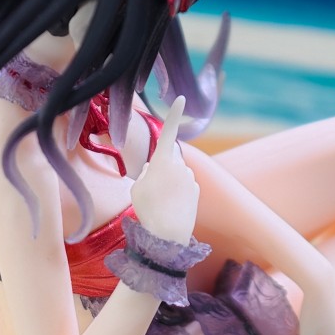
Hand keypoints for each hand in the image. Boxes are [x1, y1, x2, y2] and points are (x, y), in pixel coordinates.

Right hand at [130, 97, 198, 243]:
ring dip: (170, 182)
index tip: (182, 98)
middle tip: (152, 190)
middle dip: (162, 168)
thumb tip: (154, 167)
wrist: (168, 236)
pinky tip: (172, 207)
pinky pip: (185, 185)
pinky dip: (178, 193)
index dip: (175, 114)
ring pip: (177, 173)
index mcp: (163, 161)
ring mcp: (191, 178)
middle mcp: (180, 166)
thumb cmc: (148, 210)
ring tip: (161, 202)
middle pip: (169, 159)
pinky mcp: (197, 190)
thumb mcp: (137, 188)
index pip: (169, 132)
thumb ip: (147, 171)